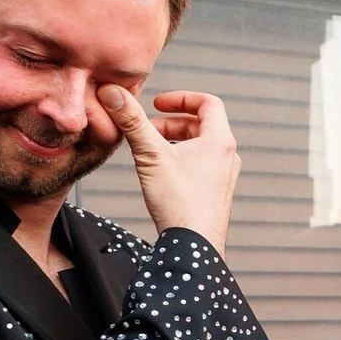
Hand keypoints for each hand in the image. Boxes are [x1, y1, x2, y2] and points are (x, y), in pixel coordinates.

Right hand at [101, 86, 240, 249]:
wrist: (194, 247)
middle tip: (147, 128)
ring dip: (174, 141)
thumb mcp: (151, 155)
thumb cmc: (179, 203)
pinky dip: (180, 159)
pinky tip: (159, 173)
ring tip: (150, 149)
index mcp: (220, 141)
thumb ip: (132, 121)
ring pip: (199, 147)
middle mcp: (228, 157)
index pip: (208, 102)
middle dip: (171, 122)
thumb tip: (112, 92)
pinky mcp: (215, 194)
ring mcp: (224, 177)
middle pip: (201, 125)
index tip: (158, 104)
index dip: (181, 98)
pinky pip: (199, 166)